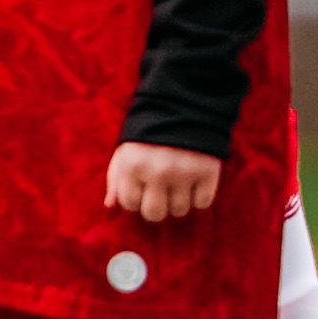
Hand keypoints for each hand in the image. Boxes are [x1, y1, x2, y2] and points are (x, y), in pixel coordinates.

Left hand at [107, 142, 224, 224]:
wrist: (185, 104)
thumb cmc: (149, 133)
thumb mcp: (125, 150)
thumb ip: (115, 180)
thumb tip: (109, 209)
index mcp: (132, 165)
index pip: (130, 204)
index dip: (136, 198)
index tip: (142, 186)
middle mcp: (157, 171)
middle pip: (154, 214)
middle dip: (157, 205)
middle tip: (161, 190)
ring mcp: (184, 172)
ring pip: (179, 211)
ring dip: (179, 201)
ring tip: (178, 181)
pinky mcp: (207, 172)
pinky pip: (202, 203)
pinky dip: (199, 196)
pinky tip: (194, 180)